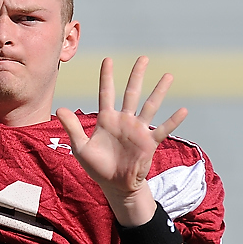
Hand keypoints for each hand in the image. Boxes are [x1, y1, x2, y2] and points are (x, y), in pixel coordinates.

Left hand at [56, 57, 186, 225]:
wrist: (115, 185)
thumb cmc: (97, 166)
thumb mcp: (80, 147)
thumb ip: (72, 127)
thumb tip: (59, 108)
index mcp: (106, 119)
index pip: (106, 93)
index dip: (106, 76)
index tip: (108, 59)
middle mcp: (124, 120)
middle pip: (131, 92)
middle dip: (137, 75)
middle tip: (143, 58)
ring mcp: (138, 130)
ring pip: (150, 106)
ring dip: (159, 91)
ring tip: (168, 75)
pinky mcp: (148, 143)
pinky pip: (162, 129)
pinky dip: (173, 120)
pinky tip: (183, 110)